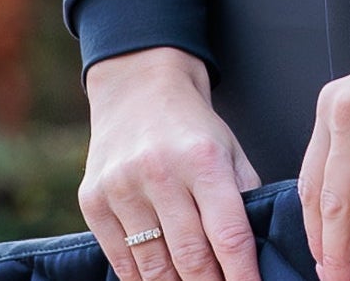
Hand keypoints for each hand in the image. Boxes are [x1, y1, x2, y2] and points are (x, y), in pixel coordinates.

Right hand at [79, 47, 263, 280]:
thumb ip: (244, 198)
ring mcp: (122, 188)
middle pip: (191, 257)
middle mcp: (160, 172)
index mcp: (203, 159)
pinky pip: (121, 261)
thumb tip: (256, 253)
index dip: (243, 276)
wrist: (138, 88)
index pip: (229, 235)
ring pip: (154, 267)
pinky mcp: (93, 200)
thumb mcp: (229, 150)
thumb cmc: (193, 128)